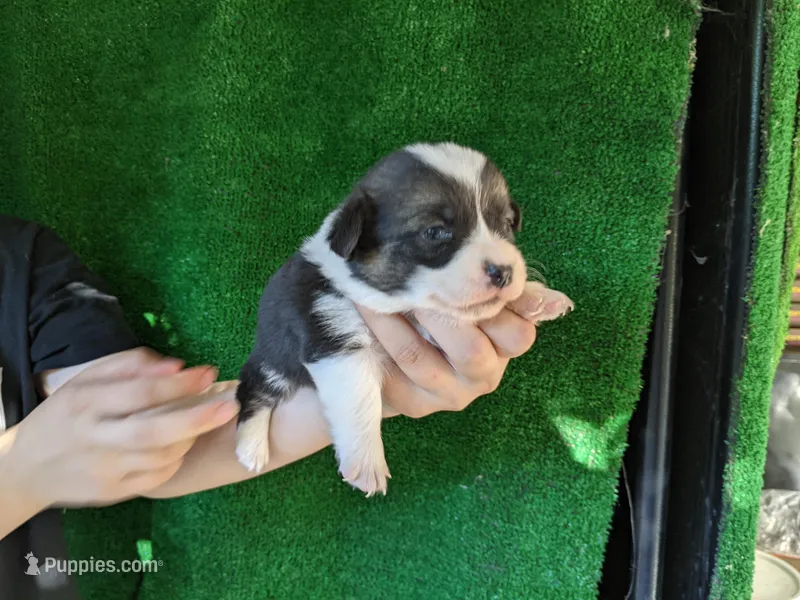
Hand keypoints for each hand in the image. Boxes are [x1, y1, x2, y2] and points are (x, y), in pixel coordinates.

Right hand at [4, 348, 238, 507]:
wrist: (28, 468)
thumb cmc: (67, 414)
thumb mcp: (87, 379)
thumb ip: (130, 365)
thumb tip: (176, 364)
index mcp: (86, 403)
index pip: (140, 393)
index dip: (179, 383)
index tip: (208, 372)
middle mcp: (95, 438)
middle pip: (154, 431)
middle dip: (197, 418)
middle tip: (229, 406)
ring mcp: (105, 470)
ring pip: (161, 456)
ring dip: (191, 437)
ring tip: (205, 420)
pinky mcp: (113, 493)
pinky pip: (158, 477)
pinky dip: (176, 459)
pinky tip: (182, 444)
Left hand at [356, 288, 541, 418]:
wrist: (407, 356)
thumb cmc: (452, 316)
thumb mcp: (482, 302)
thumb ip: (508, 292)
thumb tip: (560, 303)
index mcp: (509, 346)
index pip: (518, 331)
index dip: (489, 305)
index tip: (464, 275)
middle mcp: (485, 376)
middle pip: (469, 349)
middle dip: (437, 312)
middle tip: (413, 282)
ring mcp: (449, 395)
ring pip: (420, 357)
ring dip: (393, 319)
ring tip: (373, 290)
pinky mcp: (416, 405)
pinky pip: (392, 370)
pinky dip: (377, 336)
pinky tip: (364, 310)